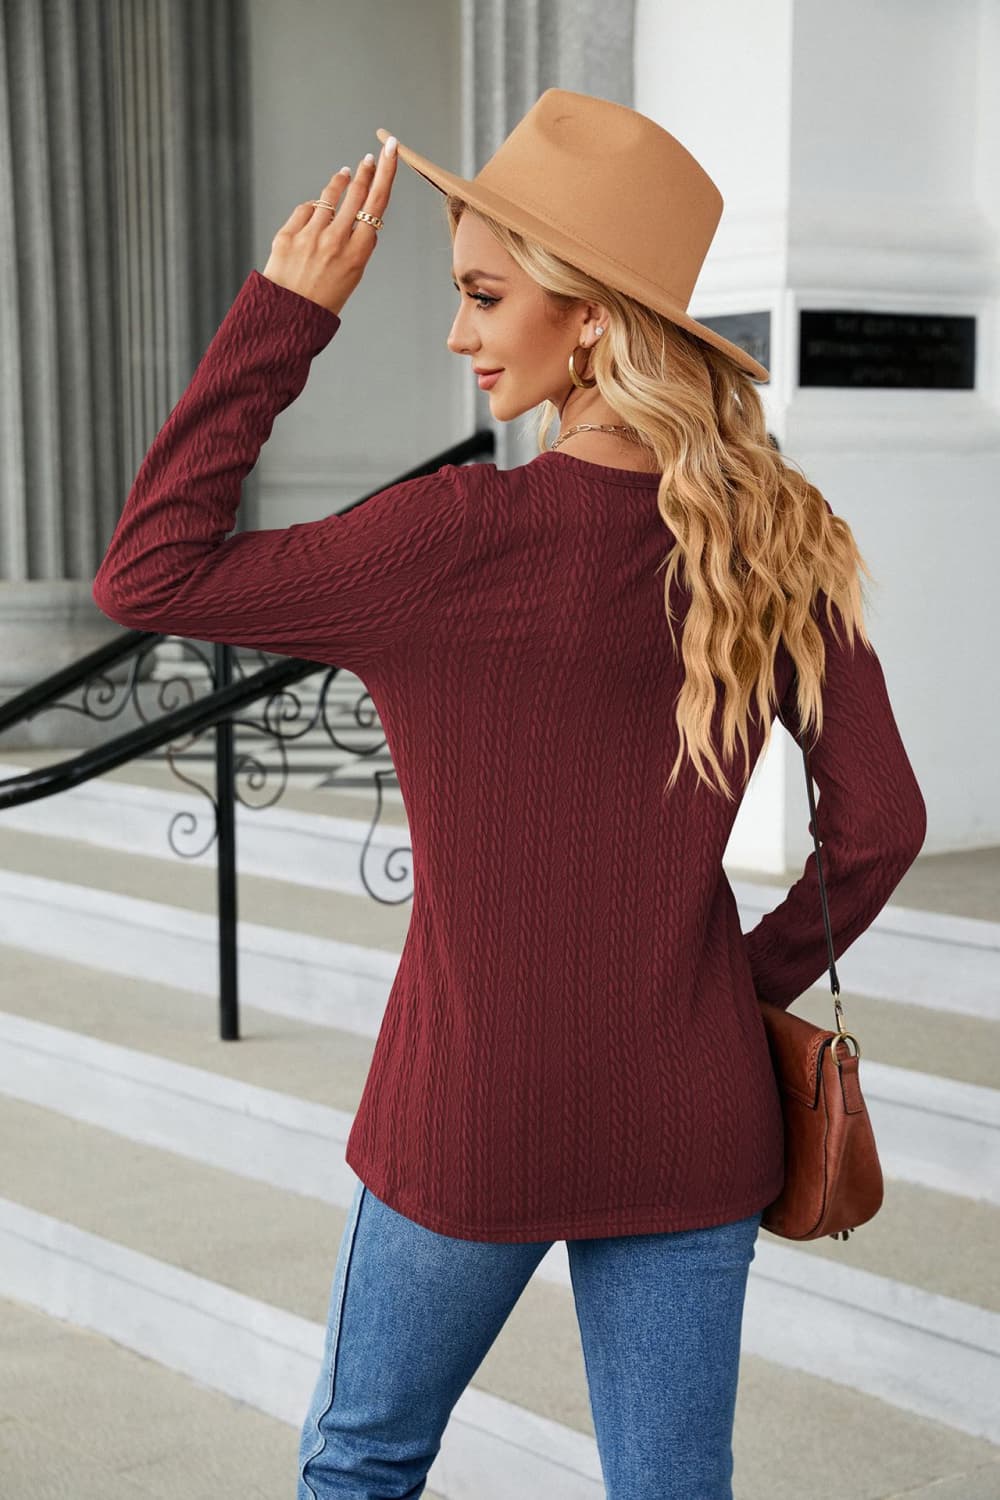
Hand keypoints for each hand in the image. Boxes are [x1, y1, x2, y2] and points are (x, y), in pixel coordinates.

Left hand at [261, 134, 397, 317]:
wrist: (287, 317)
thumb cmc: (324, 299)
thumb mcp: (352, 276)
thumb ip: (359, 245)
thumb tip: (363, 217)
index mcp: (357, 253)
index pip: (377, 203)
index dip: (386, 172)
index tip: (391, 150)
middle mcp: (335, 241)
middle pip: (356, 192)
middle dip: (366, 170)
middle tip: (371, 156)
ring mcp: (310, 236)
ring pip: (329, 196)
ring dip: (340, 182)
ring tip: (345, 174)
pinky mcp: (288, 235)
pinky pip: (305, 210)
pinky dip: (312, 211)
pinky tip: (316, 215)